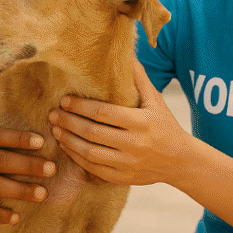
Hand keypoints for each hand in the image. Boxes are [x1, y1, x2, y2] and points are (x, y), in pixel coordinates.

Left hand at [48, 60, 194, 185]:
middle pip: (92, 133)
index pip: (104, 113)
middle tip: (52, 113)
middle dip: (68, 122)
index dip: (80, 106)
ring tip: (55, 129)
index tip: (65, 100)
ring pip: (89, 153)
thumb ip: (138, 78)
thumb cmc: (165, 125)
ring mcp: (128, 164)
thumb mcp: (155, 100)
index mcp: (141, 123)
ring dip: (68, 141)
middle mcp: (134, 145)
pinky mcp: (122, 178)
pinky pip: (93, 169)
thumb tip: (125, 53)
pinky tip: (66, 146)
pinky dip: (76, 158)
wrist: (180, 161)